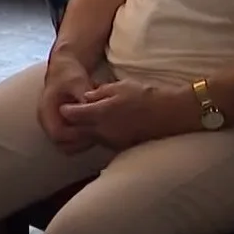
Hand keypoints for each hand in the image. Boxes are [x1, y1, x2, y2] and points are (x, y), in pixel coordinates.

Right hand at [36, 55, 96, 153]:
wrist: (64, 70)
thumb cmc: (70, 75)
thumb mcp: (77, 81)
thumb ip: (82, 94)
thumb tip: (89, 107)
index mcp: (45, 111)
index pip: (57, 134)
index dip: (75, 136)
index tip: (92, 130)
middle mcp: (46, 121)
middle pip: (61, 144)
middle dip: (80, 143)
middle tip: (98, 136)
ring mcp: (52, 125)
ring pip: (66, 145)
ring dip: (81, 143)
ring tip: (98, 133)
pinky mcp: (60, 126)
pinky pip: (69, 140)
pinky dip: (81, 139)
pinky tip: (94, 130)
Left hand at [56, 79, 190, 148]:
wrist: (168, 113)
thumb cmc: (144, 95)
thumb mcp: (119, 87)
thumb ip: (99, 93)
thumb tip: (85, 98)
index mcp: (99, 114)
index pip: (72, 115)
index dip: (66, 110)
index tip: (65, 105)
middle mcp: (102, 131)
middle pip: (77, 130)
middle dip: (72, 124)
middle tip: (72, 115)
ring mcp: (111, 141)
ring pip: (90, 137)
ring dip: (85, 130)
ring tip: (88, 119)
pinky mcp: (121, 147)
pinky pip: (103, 141)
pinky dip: (99, 135)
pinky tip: (105, 126)